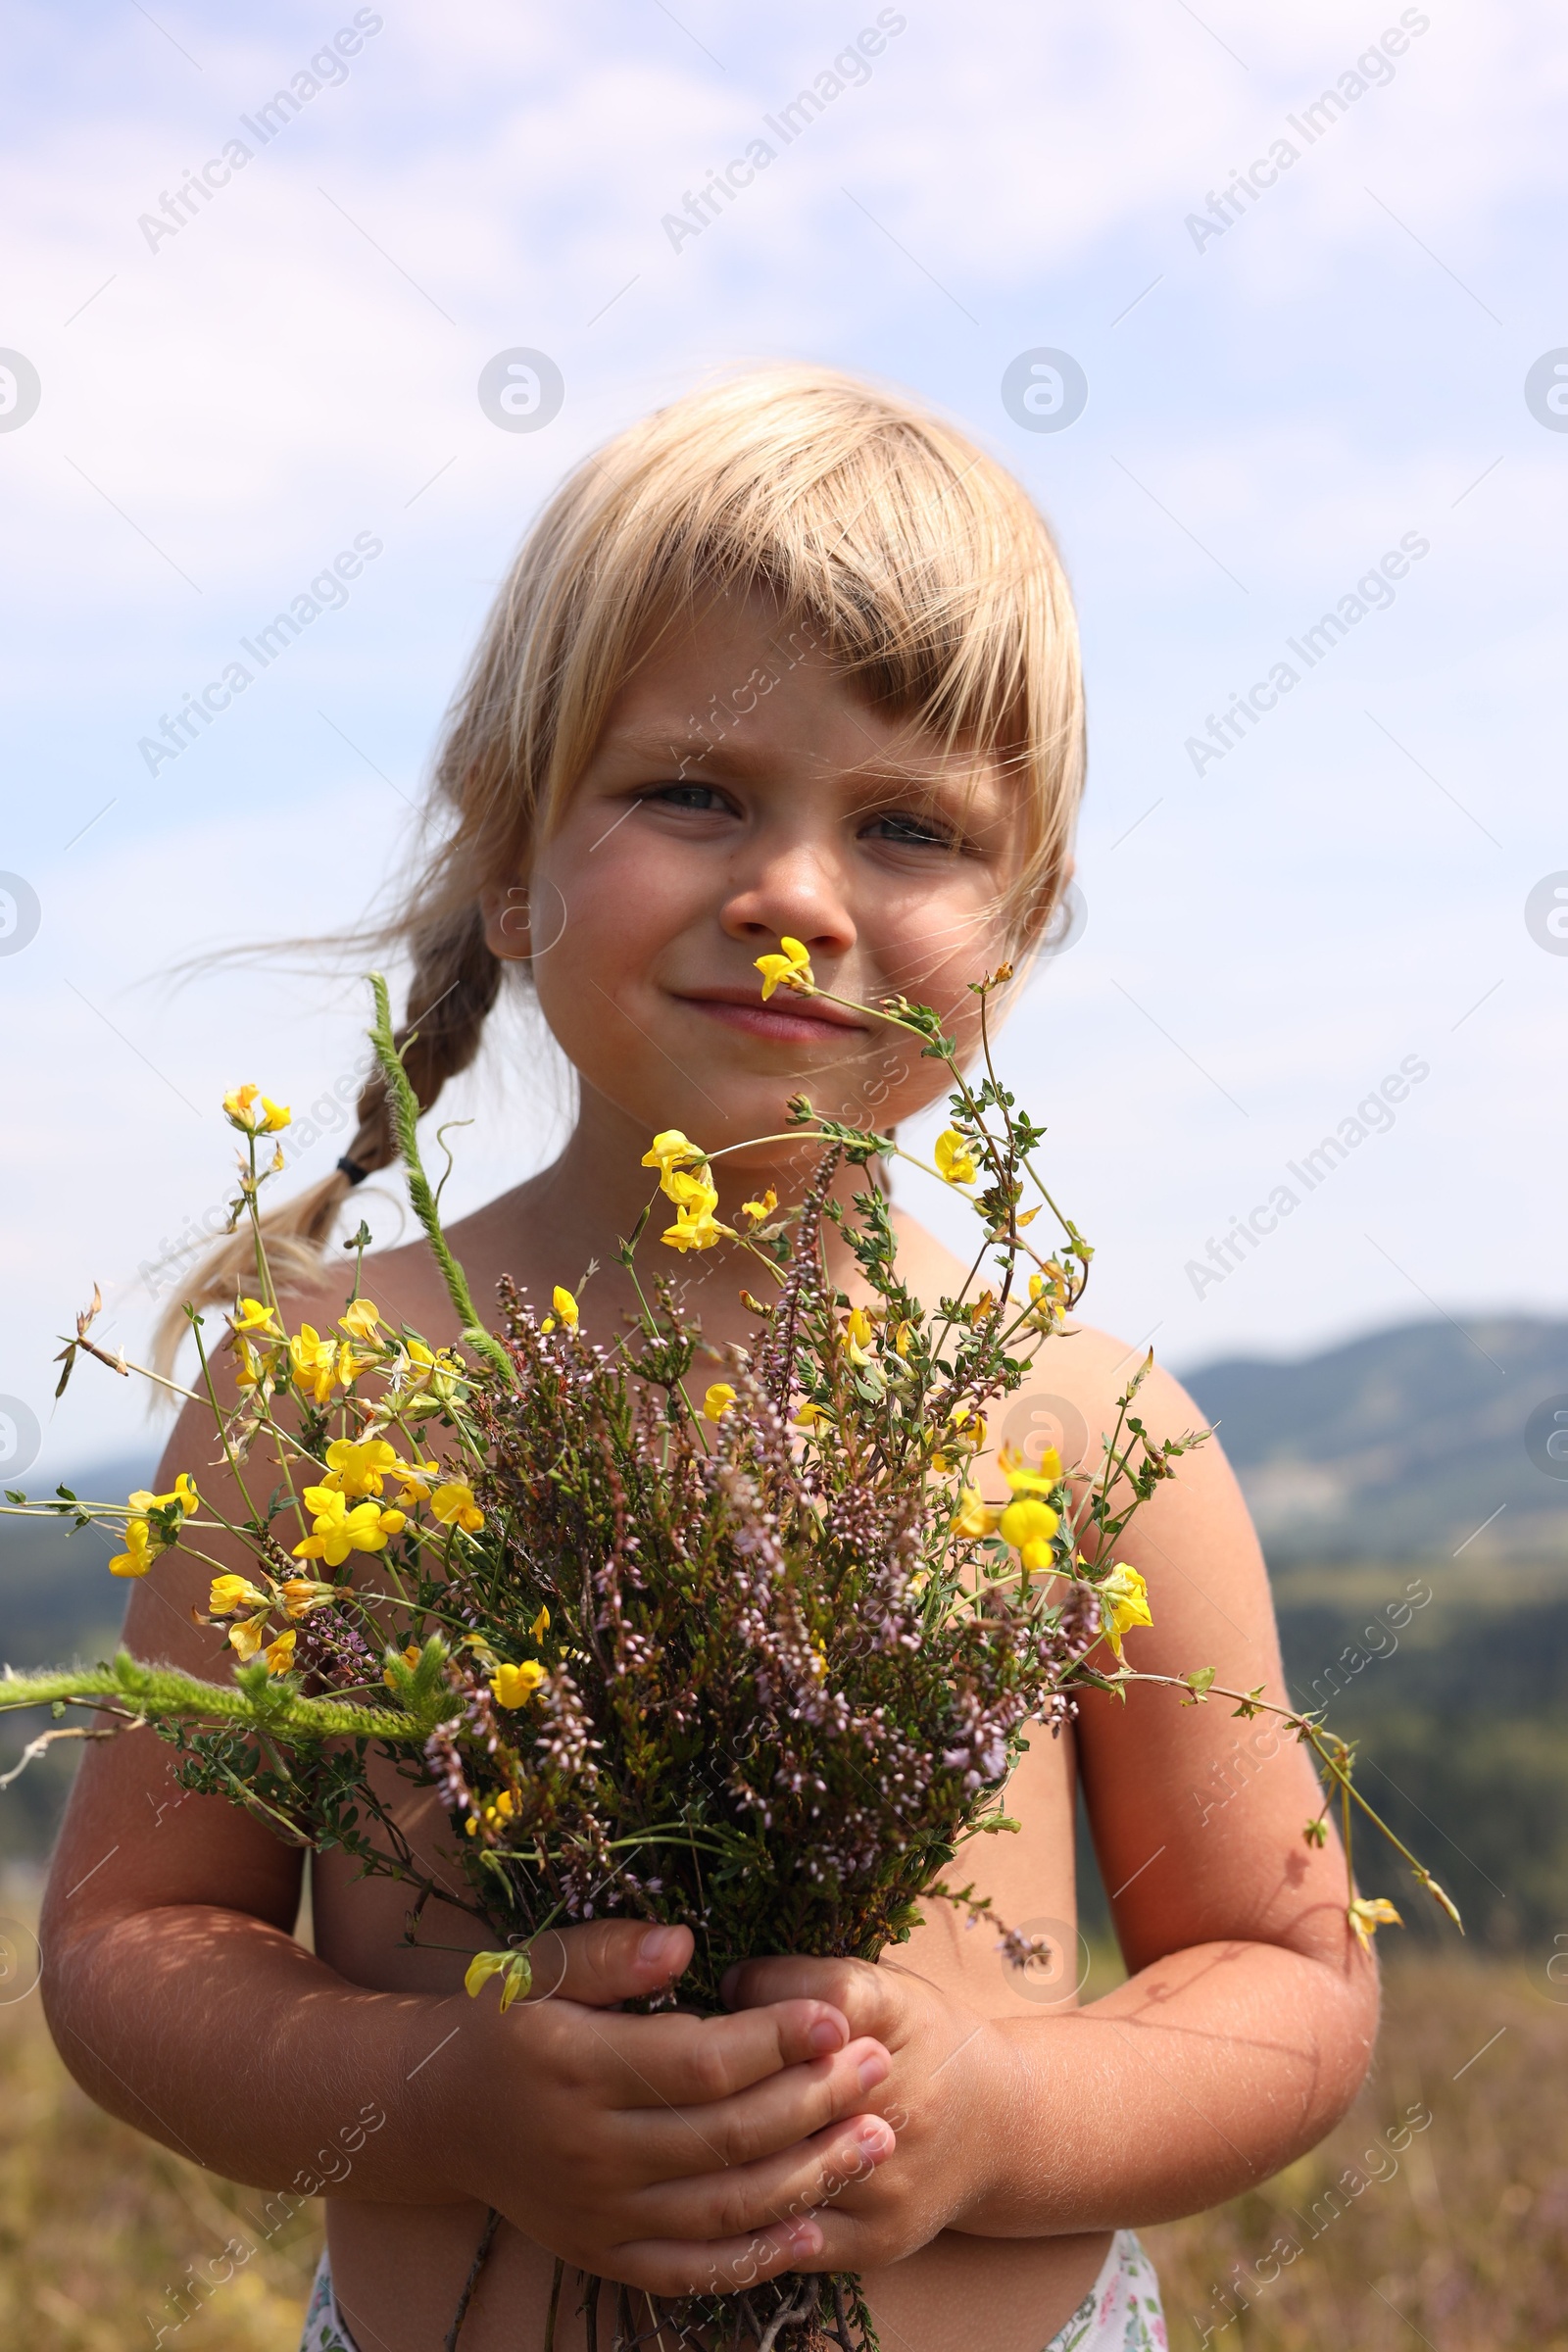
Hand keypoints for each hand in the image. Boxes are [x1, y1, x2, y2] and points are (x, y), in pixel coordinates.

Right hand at [432, 1920, 898, 2293]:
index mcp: (575, 2068)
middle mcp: (587, 2151)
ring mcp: (595, 2214)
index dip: (775, 2041)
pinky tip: (812, 2229)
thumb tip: (684, 1944)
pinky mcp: (601, 2255)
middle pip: (724, 2136)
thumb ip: (611, 1953)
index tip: (838, 2018)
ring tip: (877, 2139)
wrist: (435, 2111)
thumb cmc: (503, 2022)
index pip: (697, 2063)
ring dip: (809, 2177)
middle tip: (881, 2069)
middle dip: (814, 2102)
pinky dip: (754, 2258)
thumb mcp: (540, 1967)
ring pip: (721, 2208)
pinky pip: (689, 2271)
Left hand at [721, 1955, 1019, 2271]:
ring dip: (723, 2153)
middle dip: (726, 2079)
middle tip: (690, 2069)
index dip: (765, 1990)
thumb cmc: (921, 2043)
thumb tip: (729, 1987)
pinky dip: (743, 2219)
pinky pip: (788, 2236)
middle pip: (791, 2088)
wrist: (1000, 2128)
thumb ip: (810, 1980)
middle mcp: (903, 2098)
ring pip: (779, 2169)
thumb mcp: (882, 1987)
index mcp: (901, 2017)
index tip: (732, 1988)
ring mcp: (890, 2177)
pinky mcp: (878, 2237)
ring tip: (689, 2130)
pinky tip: (712, 2194)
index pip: (823, 1994)